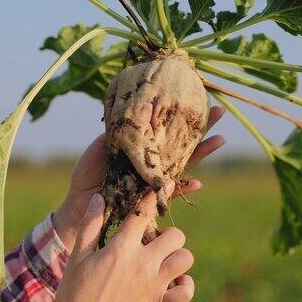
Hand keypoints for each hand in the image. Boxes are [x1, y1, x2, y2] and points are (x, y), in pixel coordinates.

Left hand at [53, 106, 225, 250]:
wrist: (81, 202)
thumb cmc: (89, 174)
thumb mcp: (101, 148)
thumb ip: (117, 135)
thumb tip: (135, 116)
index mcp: (142, 148)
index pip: (165, 129)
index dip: (180, 116)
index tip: (196, 98)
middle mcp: (152, 162)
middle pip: (181, 143)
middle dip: (201, 128)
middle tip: (220, 112)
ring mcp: (154, 179)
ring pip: (183, 165)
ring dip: (202, 153)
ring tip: (220, 140)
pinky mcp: (150, 199)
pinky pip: (170, 194)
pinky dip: (183, 189)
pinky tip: (198, 182)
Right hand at [55, 189, 194, 301]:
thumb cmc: (74, 293)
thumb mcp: (77, 257)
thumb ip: (91, 226)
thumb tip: (100, 197)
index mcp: (122, 249)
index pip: (143, 213)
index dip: (154, 196)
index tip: (163, 186)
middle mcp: (143, 264)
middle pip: (175, 235)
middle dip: (168, 234)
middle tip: (155, 241)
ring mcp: (154, 285)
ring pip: (185, 259)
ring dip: (177, 256)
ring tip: (164, 260)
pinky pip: (186, 292)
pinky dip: (184, 286)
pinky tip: (173, 283)